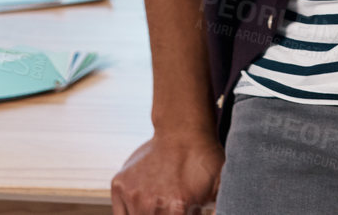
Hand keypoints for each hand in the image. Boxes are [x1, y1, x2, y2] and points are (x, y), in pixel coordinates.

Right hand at [111, 126, 225, 214]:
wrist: (183, 131)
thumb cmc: (202, 160)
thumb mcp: (218, 189)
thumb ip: (214, 209)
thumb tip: (217, 213)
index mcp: (177, 209)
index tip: (182, 209)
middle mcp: (151, 204)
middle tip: (170, 206)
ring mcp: (133, 194)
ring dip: (146, 214)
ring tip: (159, 202)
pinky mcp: (119, 185)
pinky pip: (119, 213)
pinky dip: (129, 212)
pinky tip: (143, 204)